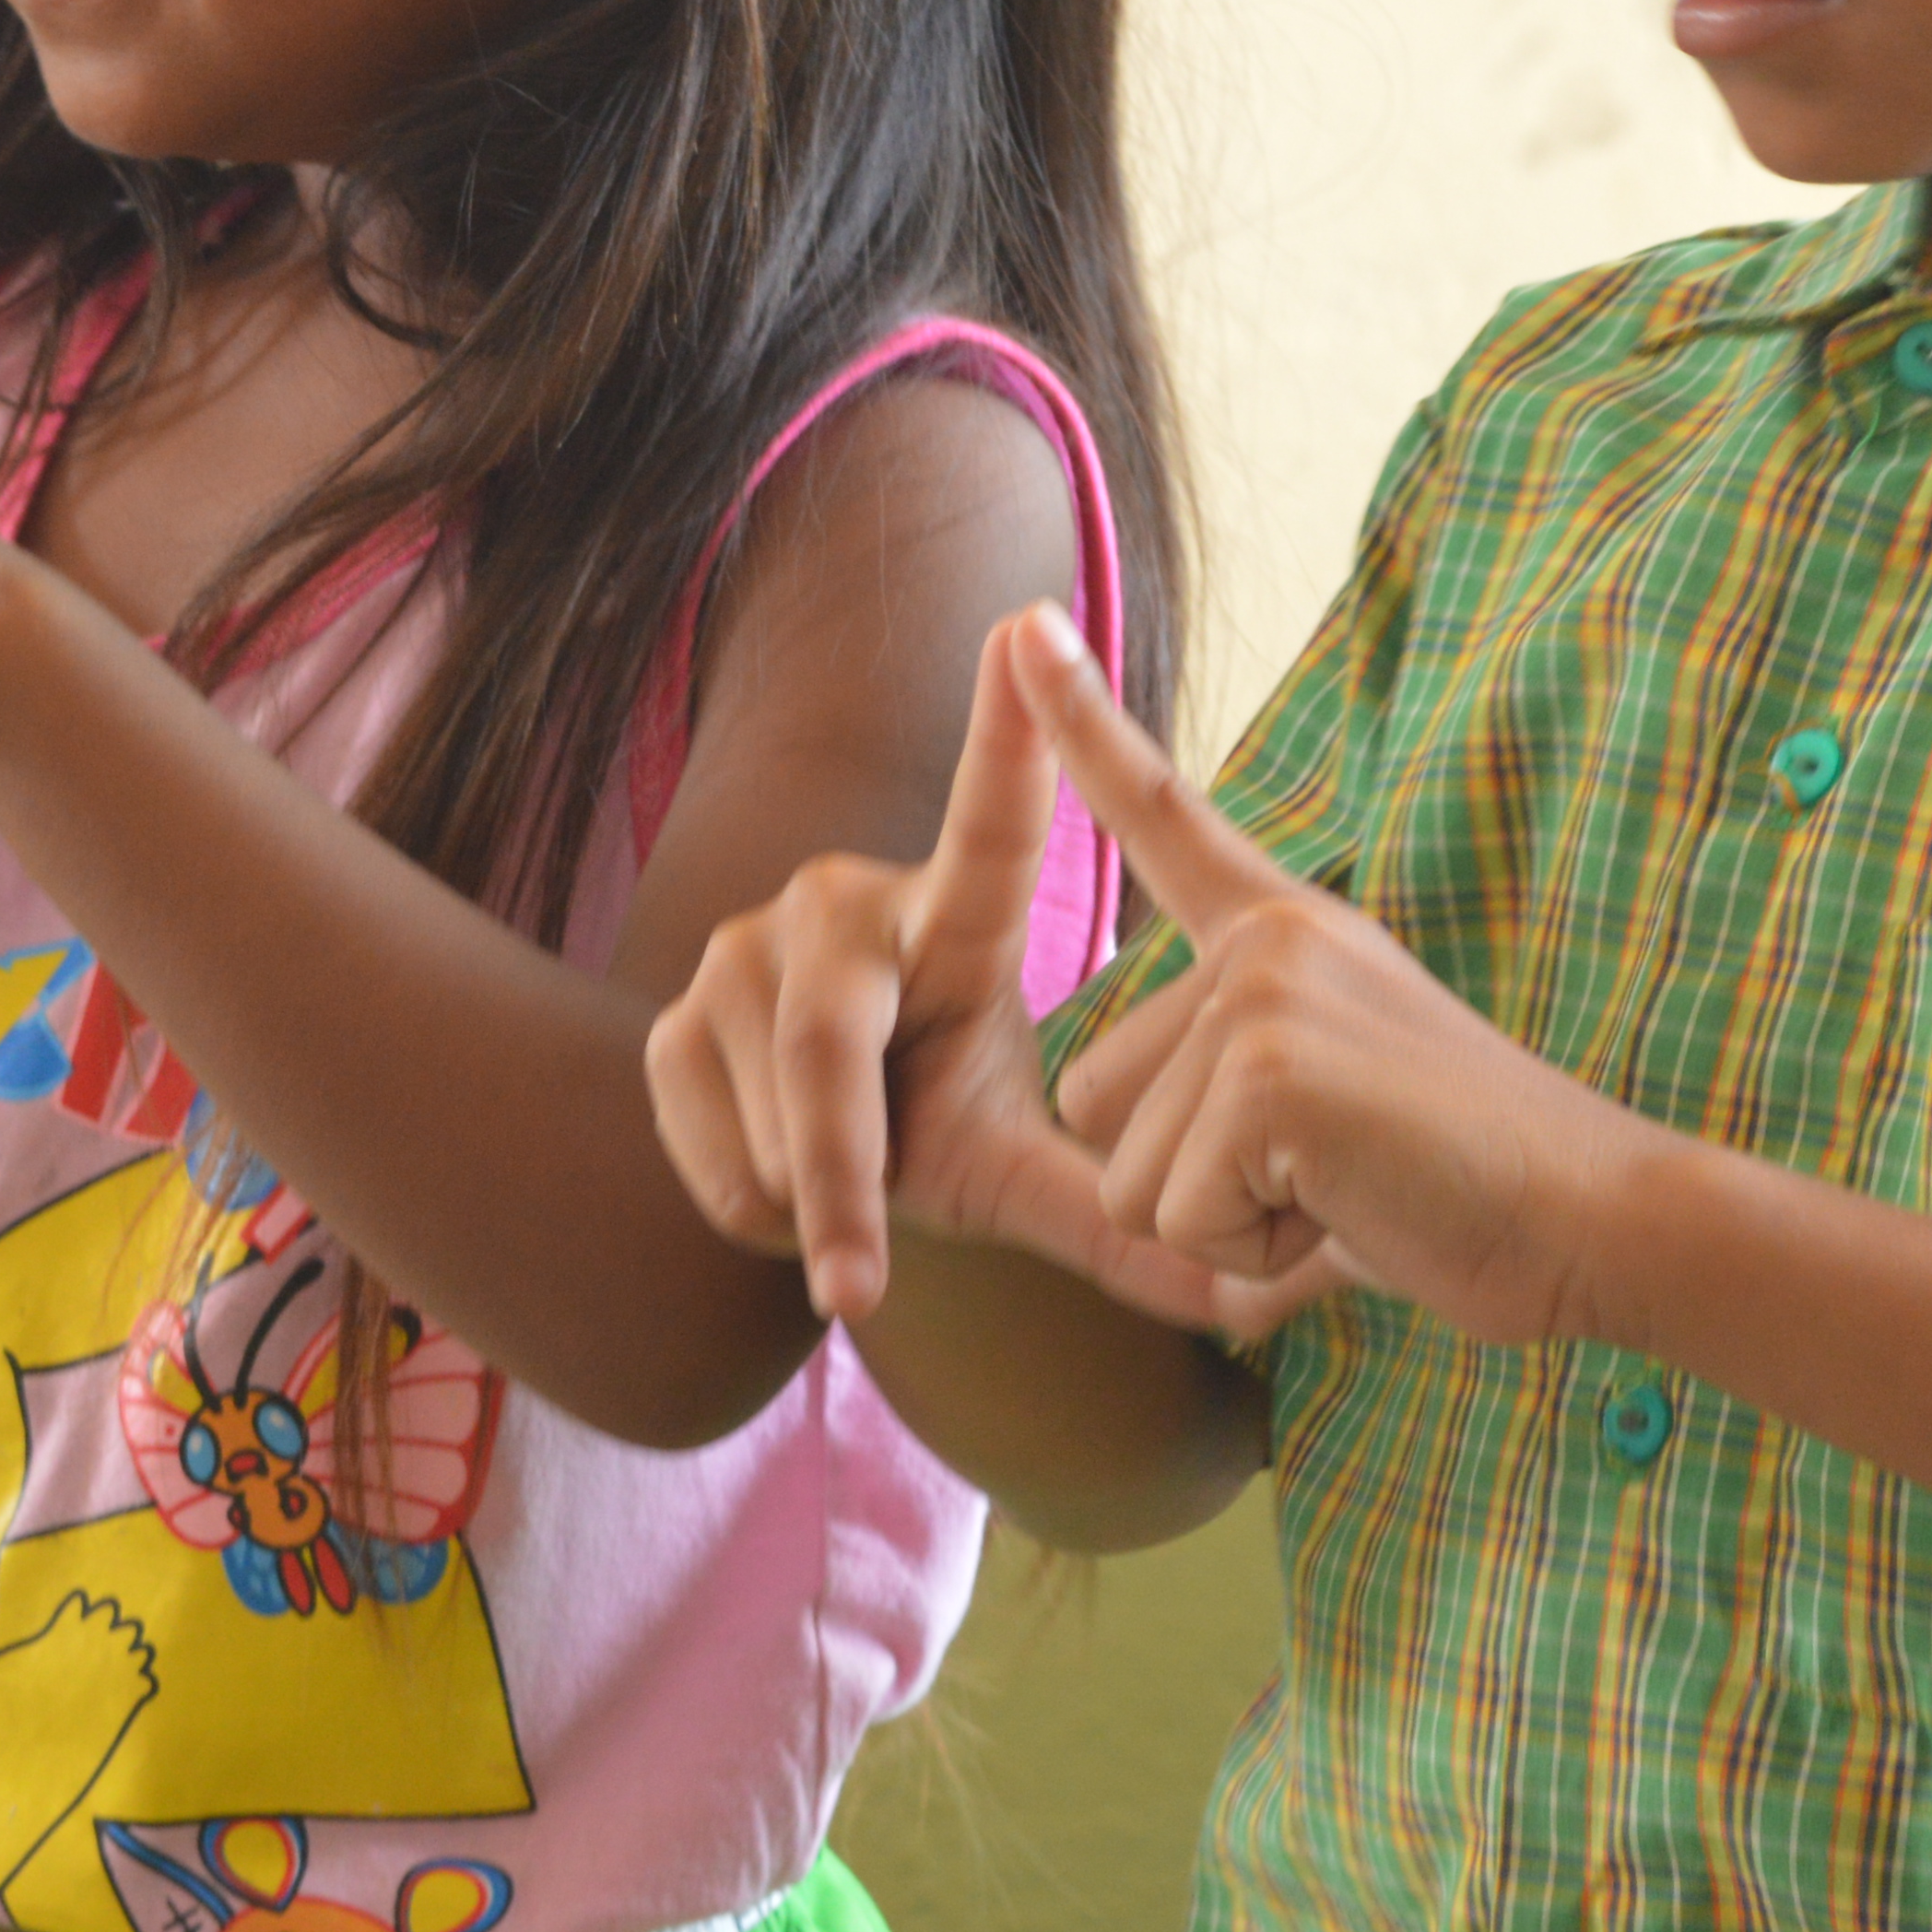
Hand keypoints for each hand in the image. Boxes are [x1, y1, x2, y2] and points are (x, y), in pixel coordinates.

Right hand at [646, 611, 1141, 1321]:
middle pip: (827, 1047)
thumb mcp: (1023, 1169)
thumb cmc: (942, 1126)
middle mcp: (841, 906)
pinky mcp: (671, 1015)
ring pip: (767, 1116)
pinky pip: (707, 1142)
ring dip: (807, 1203)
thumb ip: (1118, 1222)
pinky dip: (750, 1208)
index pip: (990, 824)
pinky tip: (781, 1199)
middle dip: (842, 1176)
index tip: (1030, 625)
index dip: (1010, 732)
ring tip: (848, 1217)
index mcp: (953, 920)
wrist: (817, 1157)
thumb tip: (1259, 1307)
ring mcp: (743, 951)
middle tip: (857, 1286)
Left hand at [1041, 611, 1667, 1346]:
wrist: (1599, 1217)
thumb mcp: (1337, 1126)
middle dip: (1192, 1186)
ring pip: (1128, 1176)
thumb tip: (1194, 1269)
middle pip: (1097, 1101)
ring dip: (1226, 1230)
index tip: (1021, 627)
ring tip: (1347, 1194)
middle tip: (1333, 1177)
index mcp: (1276, 929)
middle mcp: (1258, 943)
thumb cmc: (1473, 1191)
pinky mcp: (1268, 1073)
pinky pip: (1178, 1220)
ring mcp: (1260, 996)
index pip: (1160, 815)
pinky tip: (1352, 1215)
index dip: (1080, 726)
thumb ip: (1245, 1138)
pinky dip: (1255, 1260)